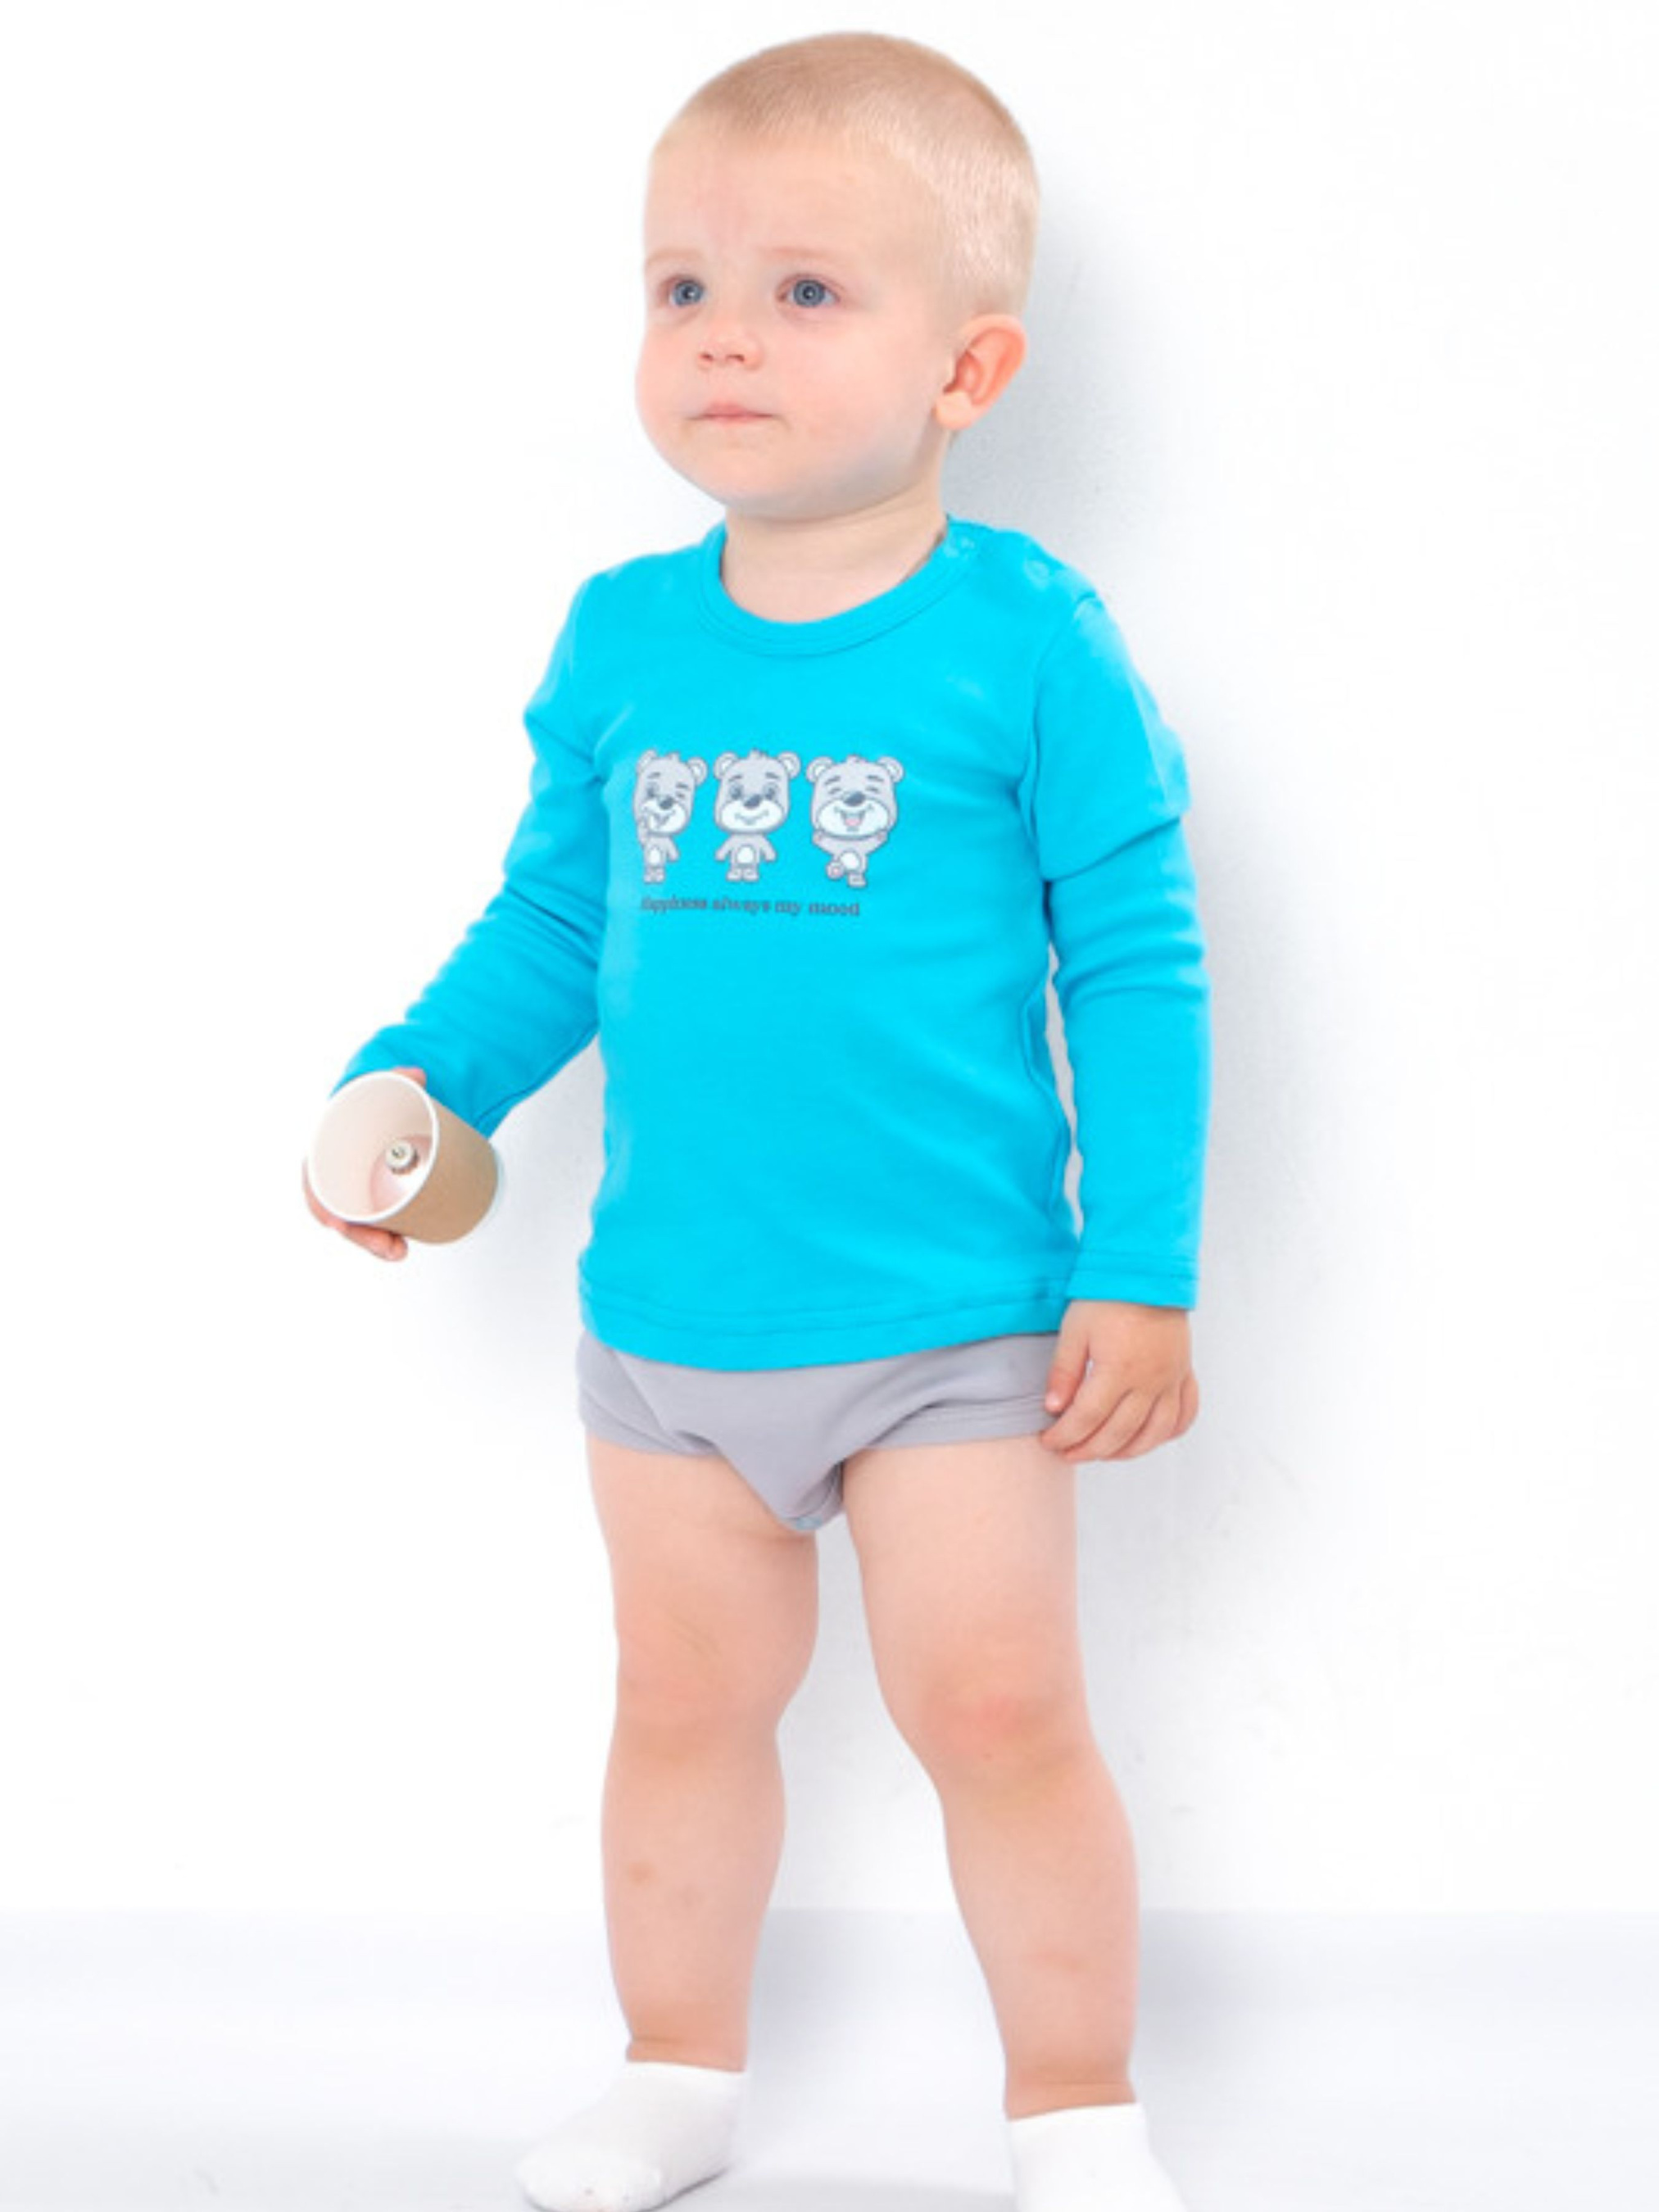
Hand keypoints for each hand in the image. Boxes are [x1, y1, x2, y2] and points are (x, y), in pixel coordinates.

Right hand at [301, 1066, 426, 1261]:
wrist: (376, 1111)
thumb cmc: (367, 1105)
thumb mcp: (377, 1089)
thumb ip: (395, 1077)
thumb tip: (418, 1075)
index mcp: (323, 1155)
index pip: (314, 1189)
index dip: (323, 1209)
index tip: (339, 1224)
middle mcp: (335, 1179)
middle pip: (339, 1218)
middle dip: (362, 1236)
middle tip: (389, 1244)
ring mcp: (356, 1192)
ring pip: (359, 1228)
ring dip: (376, 1244)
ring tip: (399, 1250)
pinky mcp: (375, 1200)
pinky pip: (374, 1226)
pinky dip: (384, 1241)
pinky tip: (399, 1249)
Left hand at [1039, 1299, 1199, 1461]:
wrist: (1148, 1273)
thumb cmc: (1107, 1297)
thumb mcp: (1075, 1330)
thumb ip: (1064, 1371)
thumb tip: (1053, 1408)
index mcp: (1118, 1369)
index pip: (1087, 1418)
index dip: (1065, 1436)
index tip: (1049, 1442)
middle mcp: (1149, 1381)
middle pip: (1118, 1432)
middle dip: (1089, 1449)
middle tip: (1068, 1454)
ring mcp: (1171, 1380)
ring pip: (1154, 1433)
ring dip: (1127, 1451)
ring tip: (1102, 1453)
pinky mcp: (1184, 1374)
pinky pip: (1185, 1414)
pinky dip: (1168, 1434)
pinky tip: (1149, 1439)